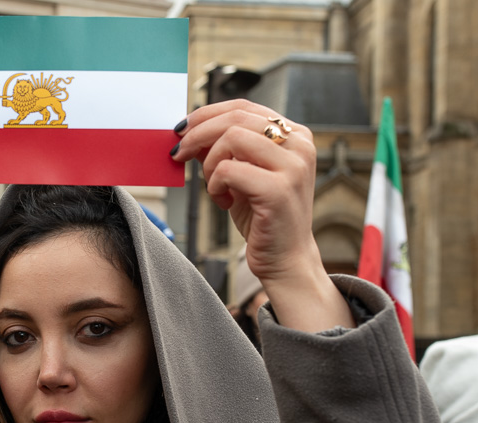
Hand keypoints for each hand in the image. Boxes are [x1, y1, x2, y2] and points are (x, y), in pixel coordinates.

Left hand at [171, 100, 352, 331]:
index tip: (182, 129)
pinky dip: (215, 184)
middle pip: (236, 117)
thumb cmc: (263, 218)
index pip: (244, 107)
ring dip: (209, 163)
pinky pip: (228, 169)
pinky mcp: (278, 190)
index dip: (207, 113)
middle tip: (178, 153)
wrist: (286, 259)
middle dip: (198, 133)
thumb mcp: (243, 175)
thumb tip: (190, 129)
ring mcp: (292, 166)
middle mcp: (299, 145)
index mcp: (295, 135)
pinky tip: (223, 202)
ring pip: (231, 138)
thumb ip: (225, 150)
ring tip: (213, 188)